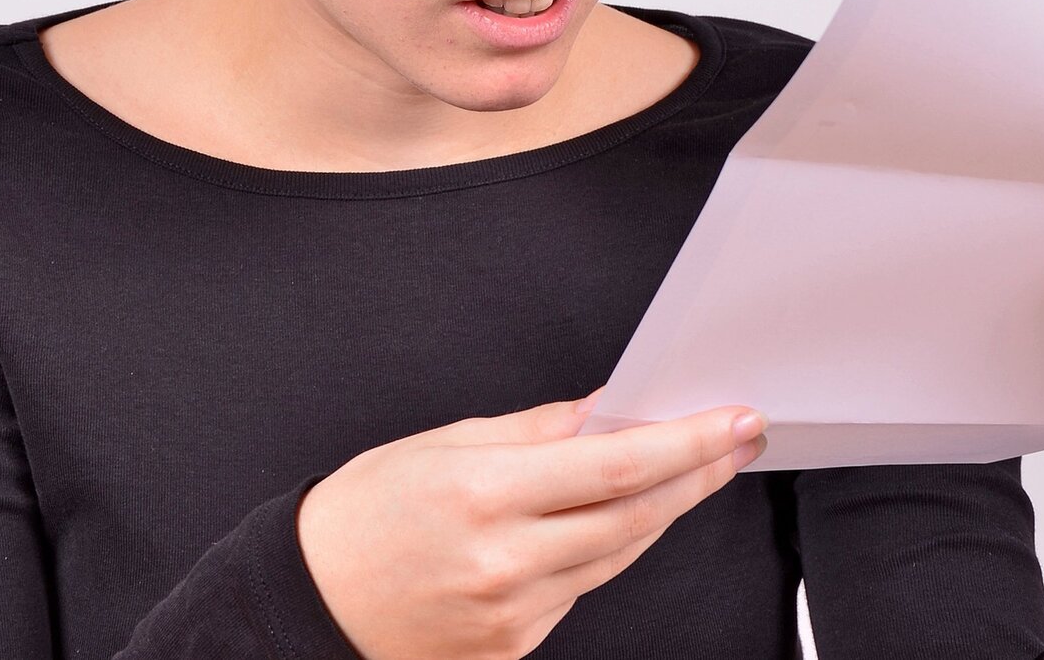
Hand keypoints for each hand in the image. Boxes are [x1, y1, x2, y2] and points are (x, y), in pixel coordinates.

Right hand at [296, 390, 769, 659]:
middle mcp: (505, 563)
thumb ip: (537, 430)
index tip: (734, 420)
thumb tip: (609, 408)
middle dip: (699, 474)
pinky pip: (580, 593)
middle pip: (636, 517)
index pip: (618, 465)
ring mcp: (512, 616)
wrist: (304, 608)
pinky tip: (617, 520)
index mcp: (484, 496)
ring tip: (694, 469)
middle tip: (739, 439)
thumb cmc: (361, 515)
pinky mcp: (512, 651)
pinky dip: (606, 551)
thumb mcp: (442, 445)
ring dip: (662, 510)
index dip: (689, 442)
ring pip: (617, 556)